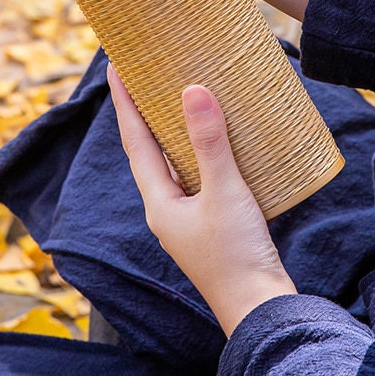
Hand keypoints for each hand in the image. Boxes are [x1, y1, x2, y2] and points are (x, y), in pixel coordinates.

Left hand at [108, 63, 296, 336]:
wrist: (259, 306)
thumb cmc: (237, 253)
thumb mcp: (224, 191)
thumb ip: (209, 142)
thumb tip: (193, 91)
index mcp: (159, 201)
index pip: (135, 141)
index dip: (125, 103)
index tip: (115, 68)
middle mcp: (166, 207)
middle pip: (148, 149)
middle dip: (144, 112)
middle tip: (144, 75)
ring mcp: (187, 216)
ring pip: (172, 162)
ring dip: (170, 129)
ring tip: (175, 96)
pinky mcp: (209, 221)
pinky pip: (195, 174)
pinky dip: (197, 149)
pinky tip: (214, 139)